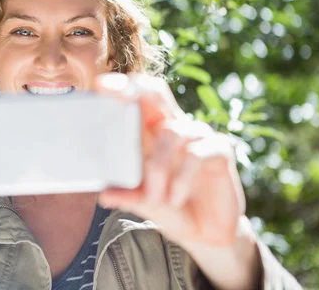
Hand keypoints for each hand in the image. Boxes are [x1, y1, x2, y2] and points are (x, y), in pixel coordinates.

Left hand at [94, 73, 245, 247]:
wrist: (204, 232)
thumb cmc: (169, 206)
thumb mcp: (143, 201)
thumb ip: (127, 195)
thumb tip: (103, 194)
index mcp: (150, 132)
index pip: (136, 99)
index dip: (120, 87)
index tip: (99, 85)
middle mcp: (173, 126)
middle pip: (157, 92)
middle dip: (137, 89)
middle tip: (120, 96)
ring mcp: (197, 136)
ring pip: (171, 132)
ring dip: (157, 168)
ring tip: (154, 197)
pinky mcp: (219, 150)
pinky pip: (196, 153)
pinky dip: (181, 178)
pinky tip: (174, 198)